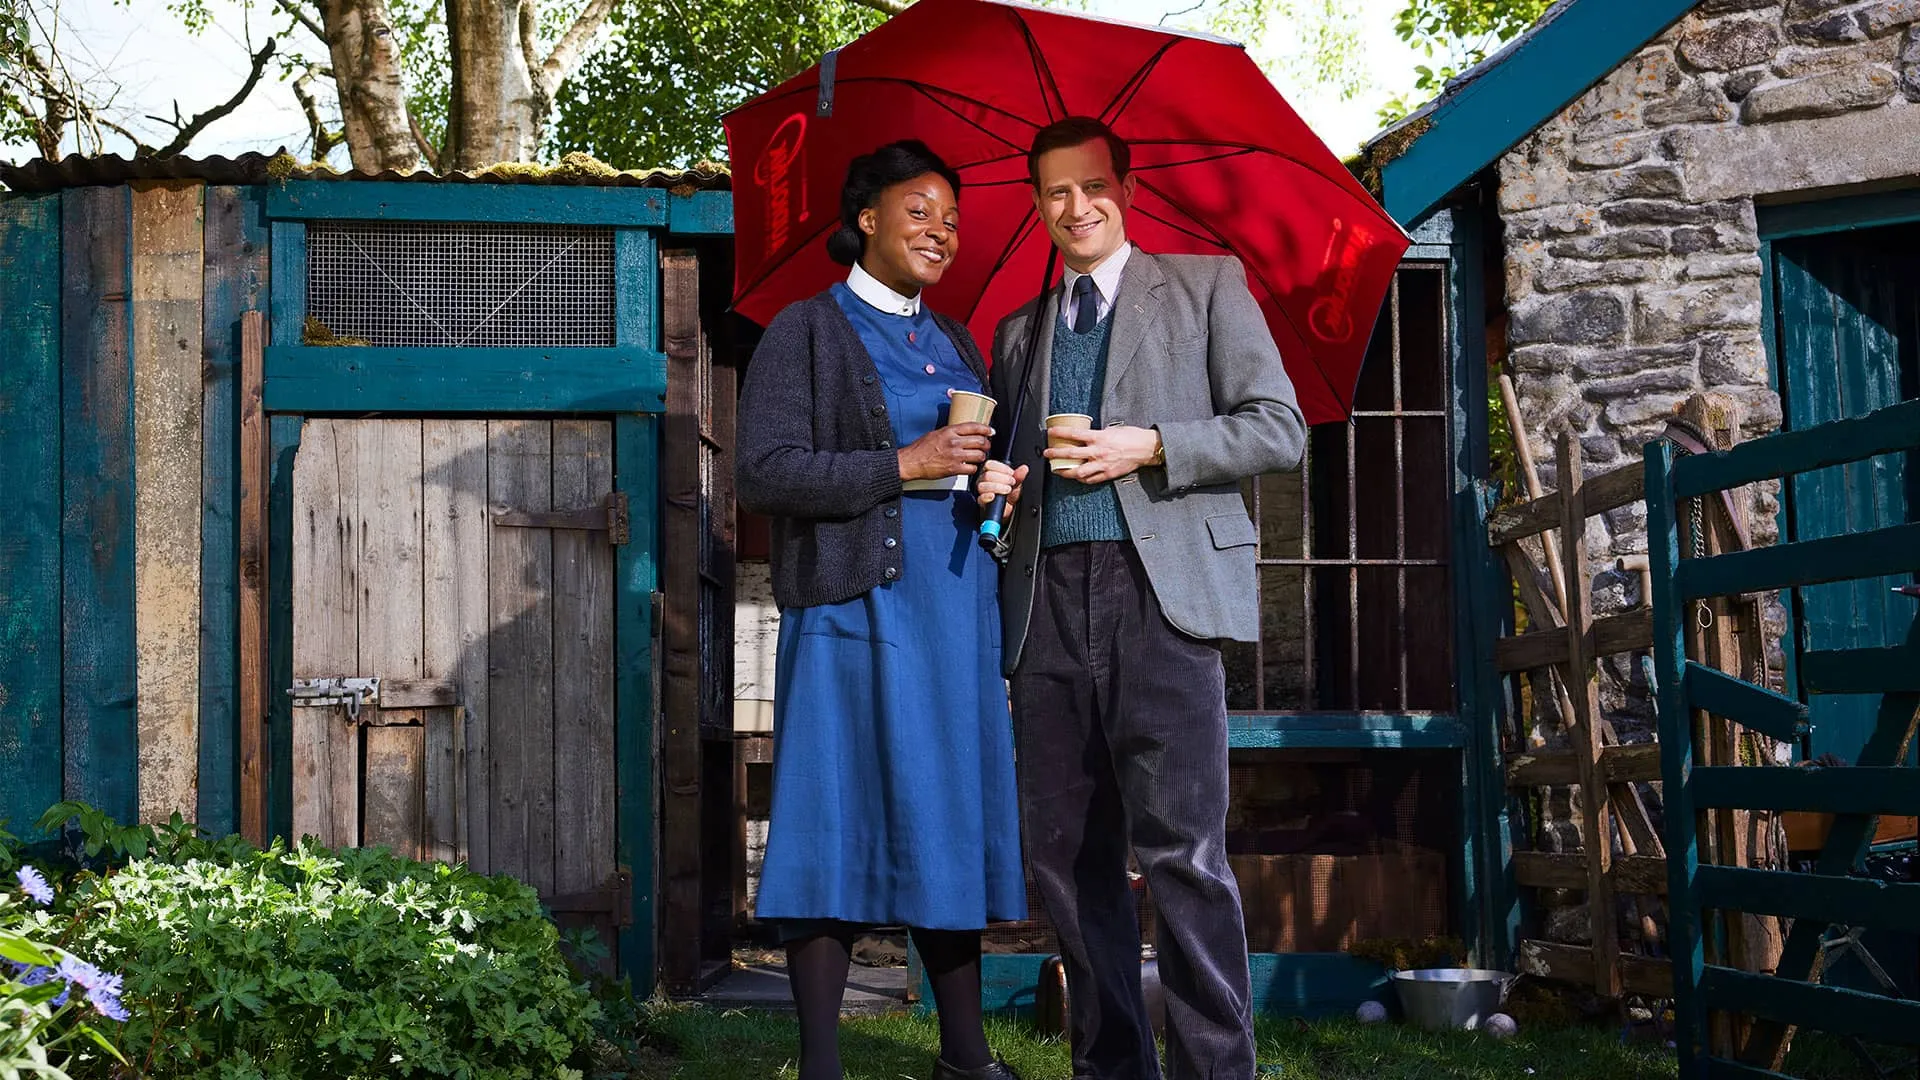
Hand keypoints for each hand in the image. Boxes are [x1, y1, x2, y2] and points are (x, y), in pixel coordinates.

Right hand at [898, 422, 991, 481]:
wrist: (911, 462)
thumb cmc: (920, 449)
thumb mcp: (936, 433)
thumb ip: (950, 432)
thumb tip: (963, 432)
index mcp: (949, 431)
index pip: (974, 427)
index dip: (986, 429)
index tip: (991, 431)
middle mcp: (954, 442)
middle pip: (980, 441)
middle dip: (986, 444)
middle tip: (986, 446)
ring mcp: (955, 456)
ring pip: (979, 455)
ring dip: (981, 457)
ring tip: (978, 457)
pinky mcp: (954, 469)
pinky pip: (972, 468)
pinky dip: (973, 468)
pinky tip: (970, 467)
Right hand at [975, 460, 1027, 519]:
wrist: (1008, 511)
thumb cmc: (1009, 496)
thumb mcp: (1016, 485)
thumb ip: (1019, 476)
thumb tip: (1024, 469)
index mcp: (990, 473)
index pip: (989, 465)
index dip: (1002, 468)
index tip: (1011, 473)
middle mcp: (983, 481)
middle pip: (987, 475)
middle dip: (1002, 478)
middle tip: (1011, 483)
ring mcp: (981, 492)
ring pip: (983, 485)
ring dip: (997, 487)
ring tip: (1007, 490)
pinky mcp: (981, 502)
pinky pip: (980, 498)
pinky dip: (987, 496)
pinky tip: (993, 496)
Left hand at [1043, 424, 1158, 483]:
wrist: (1146, 449)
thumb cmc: (1131, 437)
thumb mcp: (1112, 430)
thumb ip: (1097, 434)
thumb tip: (1086, 437)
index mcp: (1099, 438)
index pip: (1075, 434)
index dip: (1061, 433)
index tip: (1051, 433)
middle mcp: (1099, 452)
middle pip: (1072, 454)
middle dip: (1056, 454)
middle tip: (1047, 454)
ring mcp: (1103, 465)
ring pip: (1079, 472)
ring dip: (1066, 472)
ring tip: (1058, 471)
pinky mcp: (1108, 474)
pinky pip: (1091, 480)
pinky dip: (1082, 479)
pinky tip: (1077, 477)